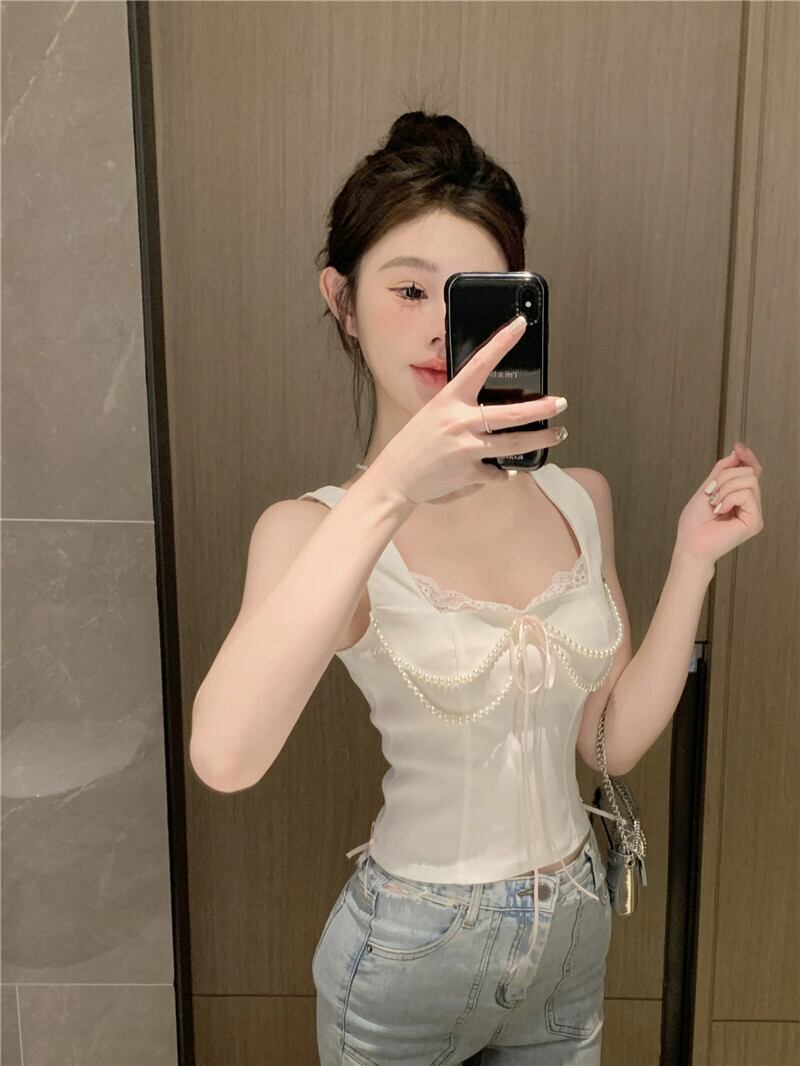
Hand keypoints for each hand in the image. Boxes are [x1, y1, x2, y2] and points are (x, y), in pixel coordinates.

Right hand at [370, 314, 568, 506]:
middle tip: (560, 403)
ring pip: (514, 443)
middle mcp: (460, 421)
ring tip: (556, 434)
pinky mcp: (470, 473)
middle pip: (512, 413)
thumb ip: (459, 407)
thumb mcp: (432, 414)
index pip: (480, 364)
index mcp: (449, 400)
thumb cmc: (413, 444)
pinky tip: (507, 470)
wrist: (395, 477)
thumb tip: (487, 407)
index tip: (519, 326)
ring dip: (540, 439)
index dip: (501, 343)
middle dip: (542, 408)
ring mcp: (467, 448)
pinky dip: (503, 473)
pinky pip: (497, 472)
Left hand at [674, 441, 763, 568]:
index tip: (737, 447)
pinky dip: (729, 498)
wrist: (690, 544)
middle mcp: (750, 505)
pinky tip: (720, 511)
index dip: (747, 457)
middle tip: (710, 494)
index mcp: (740, 498)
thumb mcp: (707, 488)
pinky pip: (747, 494)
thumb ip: (722, 471)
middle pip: (748, 472)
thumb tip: (737, 453)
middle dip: (725, 477)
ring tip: (714, 504)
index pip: (751, 471)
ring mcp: (754, 513)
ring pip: (749, 479)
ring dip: (724, 487)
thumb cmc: (694, 523)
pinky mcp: (755, 521)